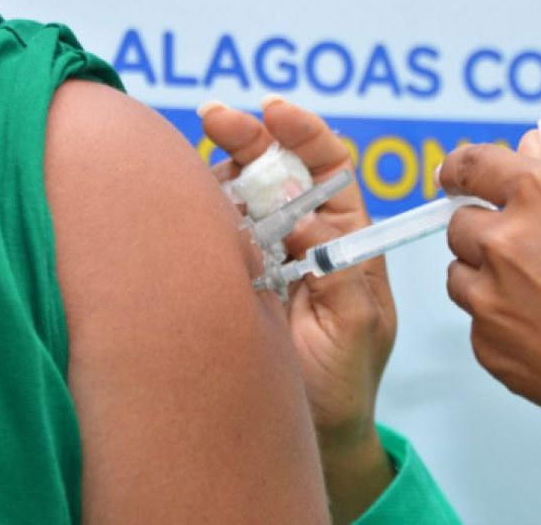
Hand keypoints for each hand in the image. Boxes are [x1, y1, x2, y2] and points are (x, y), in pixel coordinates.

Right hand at [200, 97, 396, 522]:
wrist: (316, 428)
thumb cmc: (347, 381)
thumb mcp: (357, 327)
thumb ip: (342, 275)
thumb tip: (309, 222)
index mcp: (347, 239)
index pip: (330, 169)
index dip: (305, 134)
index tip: (275, 111)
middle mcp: (305, 236)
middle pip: (278, 170)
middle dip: (250, 136)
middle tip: (215, 118)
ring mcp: (264, 253)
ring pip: (240, 194)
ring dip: (220, 170)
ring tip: (199, 169)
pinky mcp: (232, 273)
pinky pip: (214, 231)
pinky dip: (198, 210)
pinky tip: (183, 203)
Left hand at [440, 125, 540, 446]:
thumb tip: (531, 141)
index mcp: (540, 195)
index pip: (473, 164)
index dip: (457, 168)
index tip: (449, 174)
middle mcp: (504, 240)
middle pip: (460, 225)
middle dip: (484, 235)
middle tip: (526, 258)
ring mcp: (489, 294)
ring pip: (460, 275)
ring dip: (485, 280)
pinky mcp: (485, 341)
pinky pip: (477, 321)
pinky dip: (501, 323)